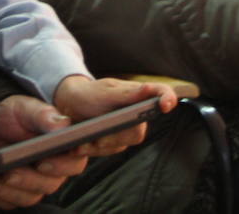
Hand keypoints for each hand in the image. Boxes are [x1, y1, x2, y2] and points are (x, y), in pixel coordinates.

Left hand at [0, 95, 84, 209]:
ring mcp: (35, 184)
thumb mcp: (27, 109)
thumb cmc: (14, 114)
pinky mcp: (15, 193)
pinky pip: (9, 202)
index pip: (74, 163)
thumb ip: (45, 116)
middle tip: (12, 172)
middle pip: (51, 184)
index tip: (43, 162)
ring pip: (29, 197)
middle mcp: (54, 170)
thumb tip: (64, 126)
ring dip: (11, 189)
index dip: (61, 166)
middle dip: (30, 179)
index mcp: (64, 148)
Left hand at [52, 75, 177, 155]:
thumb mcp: (106, 92)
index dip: (169, 98)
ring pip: (121, 145)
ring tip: (82, 142)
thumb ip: (128, 93)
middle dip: (115, 136)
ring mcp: (127, 129)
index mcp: (138, 94)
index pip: (162, 94)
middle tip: (97, 137)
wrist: (70, 105)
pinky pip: (109, 151)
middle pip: (138, 132)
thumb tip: (150, 89)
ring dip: (100, 144)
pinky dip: (93, 149)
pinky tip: (79, 146)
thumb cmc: (89, 93)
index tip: (166, 105)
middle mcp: (137, 114)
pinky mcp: (115, 142)